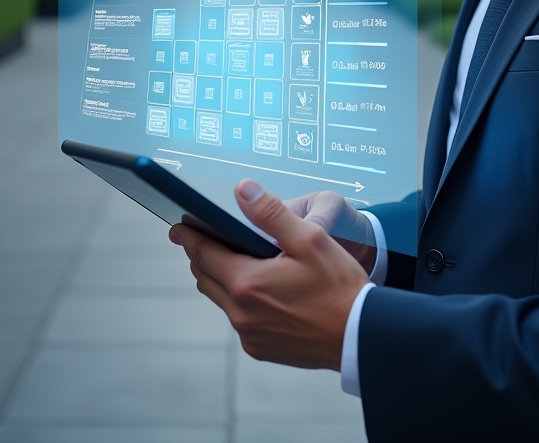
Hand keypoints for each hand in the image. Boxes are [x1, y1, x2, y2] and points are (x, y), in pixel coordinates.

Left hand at [169, 179, 368, 369]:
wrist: (360, 334)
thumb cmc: (339, 287)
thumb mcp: (309, 238)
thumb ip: (271, 212)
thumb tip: (242, 189)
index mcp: (247, 283)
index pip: (203, 253)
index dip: (189, 236)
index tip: (178, 226)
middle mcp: (241, 313)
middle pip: (205, 277)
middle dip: (202, 255)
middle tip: (202, 238)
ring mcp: (249, 334)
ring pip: (221, 299)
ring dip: (220, 277)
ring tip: (232, 258)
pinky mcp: (260, 348)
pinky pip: (238, 318)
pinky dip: (240, 299)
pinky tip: (259, 288)